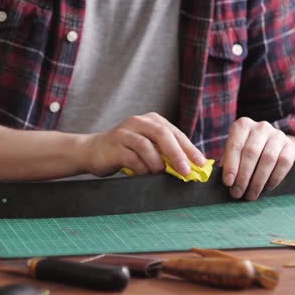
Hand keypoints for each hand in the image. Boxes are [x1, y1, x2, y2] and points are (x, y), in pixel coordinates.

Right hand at [84, 112, 206, 176]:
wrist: (93, 151)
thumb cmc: (126, 151)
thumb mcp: (148, 148)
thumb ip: (166, 153)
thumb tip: (191, 167)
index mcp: (152, 120)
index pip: (175, 133)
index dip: (189, 148)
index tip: (201, 163)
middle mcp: (138, 122)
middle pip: (162, 134)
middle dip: (177, 154)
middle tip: (186, 171)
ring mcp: (125, 132)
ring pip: (146, 145)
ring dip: (157, 163)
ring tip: (160, 174)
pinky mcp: (114, 145)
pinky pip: (131, 157)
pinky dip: (141, 168)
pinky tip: (144, 174)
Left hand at [222, 117, 294, 200]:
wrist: (272, 145)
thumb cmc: (246, 152)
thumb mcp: (235, 152)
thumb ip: (228, 163)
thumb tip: (223, 181)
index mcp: (242, 125)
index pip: (235, 146)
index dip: (231, 166)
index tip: (228, 183)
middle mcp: (260, 127)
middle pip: (251, 153)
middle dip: (243, 176)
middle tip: (238, 193)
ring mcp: (277, 135)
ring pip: (268, 159)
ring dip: (258, 181)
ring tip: (251, 195)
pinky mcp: (291, 146)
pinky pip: (283, 163)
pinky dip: (274, 179)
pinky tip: (266, 188)